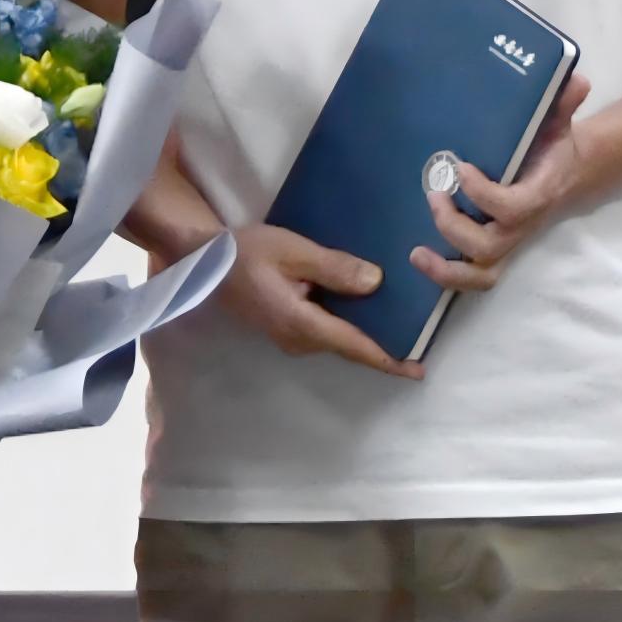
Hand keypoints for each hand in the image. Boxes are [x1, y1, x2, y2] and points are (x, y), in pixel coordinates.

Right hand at [217, 222, 419, 379]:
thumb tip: (375, 283)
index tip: (417, 369)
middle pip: (348, 347)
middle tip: (418, 337)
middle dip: (382, 346)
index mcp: (301, 324)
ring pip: (336, 339)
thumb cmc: (248, 252)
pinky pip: (324, 330)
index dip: (388, 359)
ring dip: (364, 333)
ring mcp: (289, 337)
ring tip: (397, 318)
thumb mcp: (293, 251)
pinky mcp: (284, 327)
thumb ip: (334, 268)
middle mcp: (297, 340)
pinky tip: (361, 305)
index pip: (353, 346)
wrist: (204, 261)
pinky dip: (346, 323)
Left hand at [416, 70, 593, 296]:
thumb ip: (562, 103)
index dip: (482, 194)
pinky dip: (447, 277)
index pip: (510, 207)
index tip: (459, 166)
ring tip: (416, 251)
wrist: (566, 175)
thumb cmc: (553, 147)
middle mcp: (521, 226)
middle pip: (488, 246)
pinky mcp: (494, 252)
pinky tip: (419, 258)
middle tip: (433, 193)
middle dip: (454, 226)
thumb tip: (576, 78)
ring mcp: (507, 243)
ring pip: (480, 273)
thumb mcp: (558, 123)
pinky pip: (473, 277)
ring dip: (446, 268)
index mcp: (537, 195)